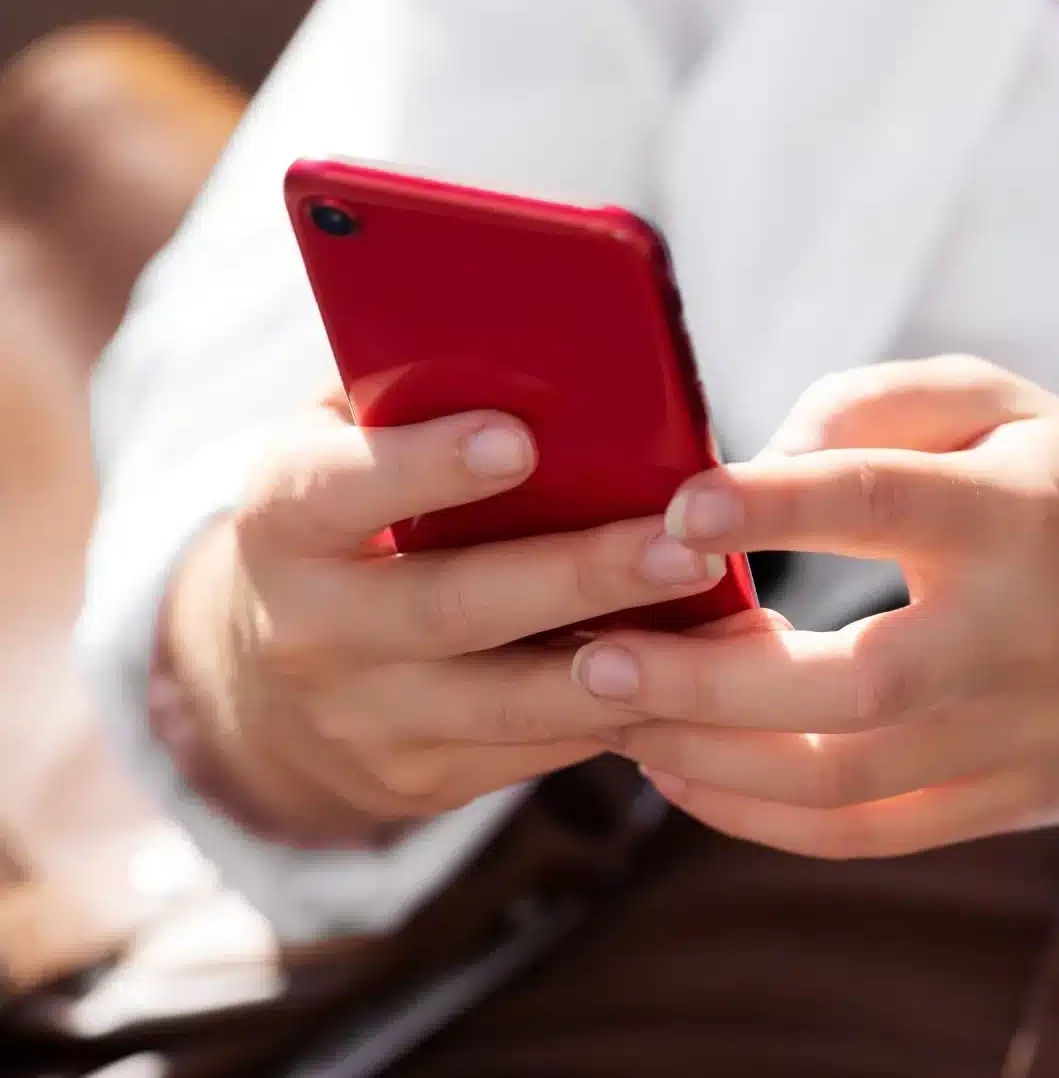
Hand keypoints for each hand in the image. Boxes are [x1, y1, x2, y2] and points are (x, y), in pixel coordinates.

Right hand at [163, 391, 726, 842]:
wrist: (270, 692)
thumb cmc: (339, 529)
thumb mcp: (337, 453)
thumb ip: (410, 400)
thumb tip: (546, 343)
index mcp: (285, 524)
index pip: (340, 491)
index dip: (425, 466)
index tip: (519, 440)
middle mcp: (314, 630)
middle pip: (454, 606)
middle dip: (577, 576)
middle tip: (683, 544)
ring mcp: (368, 719)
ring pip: (510, 702)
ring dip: (626, 668)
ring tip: (726, 632)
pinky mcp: (422, 778)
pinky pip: (538, 751)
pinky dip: (626, 715)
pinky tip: (701, 682)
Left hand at [572, 357, 1058, 859]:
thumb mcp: (1003, 408)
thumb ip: (872, 407)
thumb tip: (750, 463)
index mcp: (1018, 516)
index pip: (883, 503)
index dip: (772, 507)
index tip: (671, 508)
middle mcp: (1018, 637)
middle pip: (851, 685)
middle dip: (705, 683)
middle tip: (592, 660)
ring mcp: (1013, 737)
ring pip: (844, 779)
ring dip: (709, 759)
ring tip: (611, 718)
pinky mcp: (999, 801)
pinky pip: (864, 835)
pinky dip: (758, 820)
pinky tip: (680, 778)